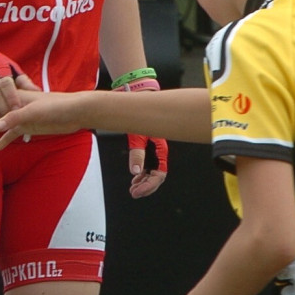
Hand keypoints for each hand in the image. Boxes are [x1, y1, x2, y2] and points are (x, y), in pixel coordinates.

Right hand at [0, 84, 90, 149]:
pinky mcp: (30, 127)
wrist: (75, 112)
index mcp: (14, 100)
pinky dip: (5, 140)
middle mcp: (15, 108)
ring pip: (0, 127)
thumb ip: (15, 117)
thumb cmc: (56, 106)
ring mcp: (22, 118)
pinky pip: (14, 134)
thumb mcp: (35, 111)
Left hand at [115, 77, 168, 198]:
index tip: (138, 191)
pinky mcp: (150, 150)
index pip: (159, 175)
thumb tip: (135, 171)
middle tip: (133, 192)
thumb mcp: (137, 136)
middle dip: (146, 186)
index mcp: (161, 150)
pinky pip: (149, 167)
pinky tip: (136, 178)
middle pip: (157, 177)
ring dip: (143, 181)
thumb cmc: (142, 116)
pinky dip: (142, 174)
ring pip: (153, 173)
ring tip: (133, 186)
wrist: (141, 103)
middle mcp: (159, 153)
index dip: (149, 185)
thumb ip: (136, 154)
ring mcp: (155, 152)